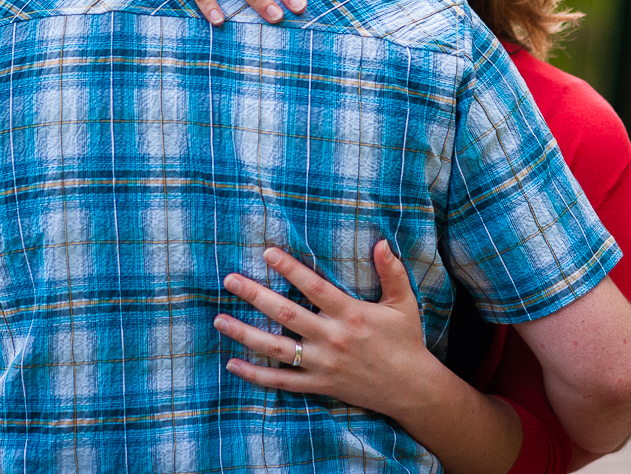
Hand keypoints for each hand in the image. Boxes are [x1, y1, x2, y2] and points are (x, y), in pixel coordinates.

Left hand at [215, 243, 445, 421]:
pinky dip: (256, 375)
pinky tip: (233, 364)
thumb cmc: (406, 341)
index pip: (314, 287)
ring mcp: (322, 364)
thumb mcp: (403, 303)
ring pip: (276, 348)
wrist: (411, 388)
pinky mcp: (319, 385)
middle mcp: (332, 338)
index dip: (290, 269)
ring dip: (245, 333)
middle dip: (254, 295)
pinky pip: (282, 381)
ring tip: (219, 320)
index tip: (267, 253)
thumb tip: (380, 242)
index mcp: (351, 314)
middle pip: (286, 313)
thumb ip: (391, 272)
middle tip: (229, 280)